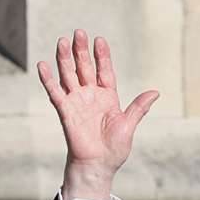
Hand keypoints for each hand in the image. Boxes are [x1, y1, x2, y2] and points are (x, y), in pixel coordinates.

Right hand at [37, 29, 158, 199]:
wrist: (99, 166)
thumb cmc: (114, 148)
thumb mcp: (129, 125)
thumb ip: (139, 107)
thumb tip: (156, 92)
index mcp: (108, 96)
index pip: (104, 71)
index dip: (102, 56)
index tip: (99, 40)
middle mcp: (91, 95)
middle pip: (84, 68)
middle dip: (81, 51)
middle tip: (79, 33)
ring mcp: (77, 102)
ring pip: (69, 75)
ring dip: (65, 59)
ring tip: (62, 41)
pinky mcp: (65, 111)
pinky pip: (55, 93)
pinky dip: (48, 80)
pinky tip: (43, 65)